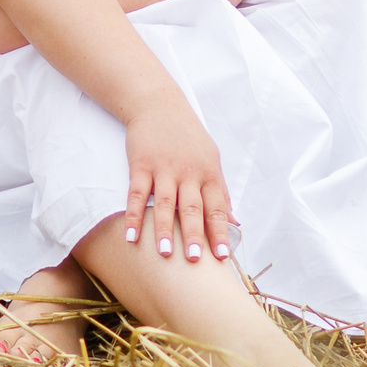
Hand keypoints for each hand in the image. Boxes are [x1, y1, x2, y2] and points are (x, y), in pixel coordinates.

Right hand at [122, 103, 234, 262]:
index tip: (222, 256)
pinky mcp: (140, 165)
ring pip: (164, 204)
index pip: (217, 207)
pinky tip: (130, 236)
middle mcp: (188, 172)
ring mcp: (163, 169)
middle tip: (193, 261)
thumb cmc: (189, 137)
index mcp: (208, 173)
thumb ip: (221, 193)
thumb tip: (235, 222)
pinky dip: (133, 216)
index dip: (220, 232)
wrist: (159, 105)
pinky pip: (136, 194)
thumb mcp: (211, 160)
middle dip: (193, 235)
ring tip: (164, 254)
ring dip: (163, 230)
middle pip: (191, 208)